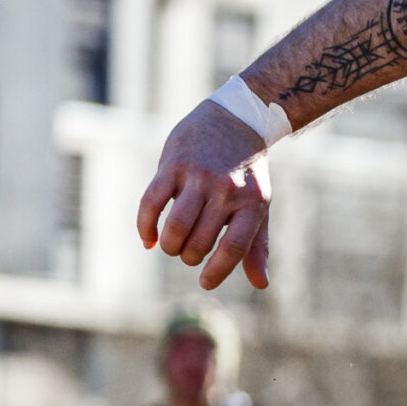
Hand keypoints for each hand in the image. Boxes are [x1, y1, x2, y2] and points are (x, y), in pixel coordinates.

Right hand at [137, 102, 276, 289]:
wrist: (235, 121)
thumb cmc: (248, 174)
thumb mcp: (259, 206)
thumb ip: (257, 245)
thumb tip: (261, 284)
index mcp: (253, 203)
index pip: (234, 247)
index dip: (217, 270)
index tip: (205, 283)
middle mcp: (226, 190)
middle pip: (200, 240)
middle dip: (189, 257)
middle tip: (188, 254)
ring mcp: (198, 176)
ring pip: (176, 225)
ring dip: (169, 245)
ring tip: (171, 246)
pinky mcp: (172, 165)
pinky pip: (151, 202)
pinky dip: (145, 225)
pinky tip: (148, 238)